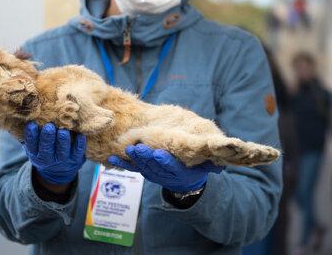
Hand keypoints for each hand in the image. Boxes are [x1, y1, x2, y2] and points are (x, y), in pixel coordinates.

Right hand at [23, 122, 86, 184]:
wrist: (58, 173)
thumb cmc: (44, 152)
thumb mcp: (34, 148)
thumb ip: (30, 136)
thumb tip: (25, 116)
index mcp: (35, 154)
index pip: (31, 144)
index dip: (31, 135)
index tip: (32, 124)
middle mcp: (47, 158)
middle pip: (46, 148)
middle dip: (48, 137)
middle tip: (49, 126)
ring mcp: (62, 160)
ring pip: (62, 150)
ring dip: (62, 139)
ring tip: (62, 130)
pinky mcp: (75, 160)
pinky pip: (78, 151)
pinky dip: (80, 143)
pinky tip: (80, 134)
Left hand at [107, 144, 223, 192]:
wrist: (186, 184)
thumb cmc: (197, 168)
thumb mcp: (206, 167)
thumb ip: (210, 164)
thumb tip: (220, 165)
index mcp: (180, 172)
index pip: (171, 167)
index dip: (164, 161)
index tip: (158, 154)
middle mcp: (165, 174)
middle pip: (154, 165)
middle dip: (145, 156)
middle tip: (138, 147)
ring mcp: (153, 174)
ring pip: (142, 166)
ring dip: (133, 158)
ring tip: (126, 149)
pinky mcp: (145, 172)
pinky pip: (131, 168)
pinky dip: (121, 163)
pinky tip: (111, 158)